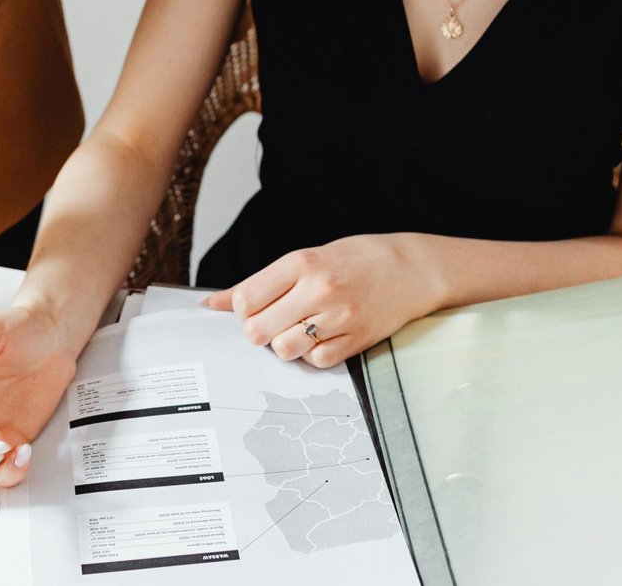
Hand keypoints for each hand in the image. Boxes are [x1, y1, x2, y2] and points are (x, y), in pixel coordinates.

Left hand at [205, 234, 444, 367]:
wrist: (410, 268)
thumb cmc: (354, 260)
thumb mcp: (305, 259)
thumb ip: (259, 283)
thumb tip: (211, 303)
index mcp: (301, 263)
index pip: (244, 299)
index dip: (242, 309)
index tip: (255, 306)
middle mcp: (318, 289)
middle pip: (258, 330)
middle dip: (259, 330)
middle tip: (275, 321)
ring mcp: (339, 317)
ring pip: (284, 350)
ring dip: (285, 345)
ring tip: (300, 330)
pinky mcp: (356, 340)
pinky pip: (316, 362)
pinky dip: (313, 355)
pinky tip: (323, 337)